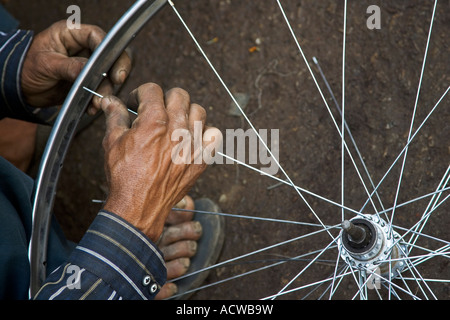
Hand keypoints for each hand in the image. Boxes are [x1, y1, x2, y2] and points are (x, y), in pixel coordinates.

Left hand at [21, 20, 130, 113]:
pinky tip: (92, 107)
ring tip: (97, 102)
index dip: (108, 49)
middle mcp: (83, 48)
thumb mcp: (47, 64)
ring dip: (106, 90)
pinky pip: (101, 89)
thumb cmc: (27, 68)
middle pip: (110, 55)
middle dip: (115, 70)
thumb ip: (69, 66)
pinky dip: (99, 99)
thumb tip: (88, 70)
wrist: (21, 90)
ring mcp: (88, 66)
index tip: (112, 65)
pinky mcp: (88, 82)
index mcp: (71, 35)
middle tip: (116, 81)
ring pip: (108, 75)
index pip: (97, 36)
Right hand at [100, 83, 221, 241]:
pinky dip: (206, 132)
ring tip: (176, 122)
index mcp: (153, 121)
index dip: (142, 93)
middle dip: (165, 98)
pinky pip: (215, 135)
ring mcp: (192, 144)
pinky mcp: (202, 159)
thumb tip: (110, 102)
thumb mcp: (112, 142)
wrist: (139, 206)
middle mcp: (177, 129)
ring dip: (187, 112)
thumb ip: (115, 117)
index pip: (153, 89)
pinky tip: (194, 137)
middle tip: (157, 110)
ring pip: (199, 111)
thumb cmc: (125, 177)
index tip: (139, 102)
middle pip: (179, 95)